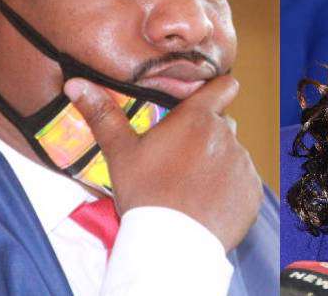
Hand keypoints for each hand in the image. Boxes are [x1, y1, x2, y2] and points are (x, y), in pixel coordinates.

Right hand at [64, 75, 262, 250]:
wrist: (171, 243)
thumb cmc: (145, 193)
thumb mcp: (120, 152)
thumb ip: (103, 115)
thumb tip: (75, 83)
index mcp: (197, 118)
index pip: (223, 86)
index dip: (217, 90)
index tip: (207, 100)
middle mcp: (226, 134)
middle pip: (222, 124)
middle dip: (207, 135)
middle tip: (183, 158)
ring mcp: (242, 162)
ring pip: (233, 153)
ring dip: (219, 162)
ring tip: (193, 185)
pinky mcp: (251, 190)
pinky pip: (244, 181)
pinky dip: (231, 188)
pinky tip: (209, 202)